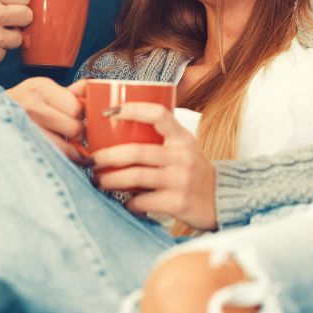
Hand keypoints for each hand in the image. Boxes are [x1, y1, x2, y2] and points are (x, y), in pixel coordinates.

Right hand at [6, 78, 86, 161]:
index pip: (78, 108)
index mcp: (41, 87)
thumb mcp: (43, 90)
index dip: (81, 116)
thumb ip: (69, 92)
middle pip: (75, 128)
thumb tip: (92, 87)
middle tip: (69, 133)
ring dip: (70, 150)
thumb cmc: (22, 104)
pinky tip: (56, 154)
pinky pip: (55, 159)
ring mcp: (26, 127)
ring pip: (67, 148)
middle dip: (77, 134)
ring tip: (63, 144)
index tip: (76, 118)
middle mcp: (32, 105)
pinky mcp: (23, 147)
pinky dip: (61, 160)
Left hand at [92, 103, 216, 230]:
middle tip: (90, 160)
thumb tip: (115, 132)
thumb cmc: (193, 171)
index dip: (132, 109)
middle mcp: (182, 156)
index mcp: (182, 138)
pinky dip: (129, 202)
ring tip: (97, 181)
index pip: (158, 114)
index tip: (108, 111)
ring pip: (135, 177)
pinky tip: (124, 202)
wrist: (222, 201)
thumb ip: (160, 139)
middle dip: (107, 156)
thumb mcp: (183, 148)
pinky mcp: (178, 203)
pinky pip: (143, 201)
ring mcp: (180, 180)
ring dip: (110, 179)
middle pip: (136, 152)